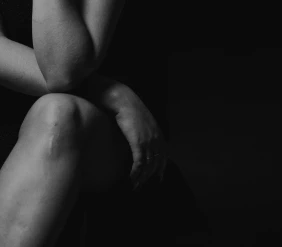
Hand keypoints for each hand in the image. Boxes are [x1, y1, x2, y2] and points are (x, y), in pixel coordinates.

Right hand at [84, 75, 167, 191]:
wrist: (121, 99)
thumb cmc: (127, 108)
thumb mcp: (141, 120)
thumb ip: (144, 131)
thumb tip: (139, 141)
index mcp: (158, 133)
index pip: (163, 156)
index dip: (160, 169)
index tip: (157, 179)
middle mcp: (156, 139)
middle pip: (156, 164)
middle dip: (149, 177)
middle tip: (141, 186)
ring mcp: (148, 141)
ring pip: (148, 166)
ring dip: (141, 178)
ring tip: (134, 185)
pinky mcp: (138, 142)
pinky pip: (139, 163)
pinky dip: (136, 173)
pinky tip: (131, 178)